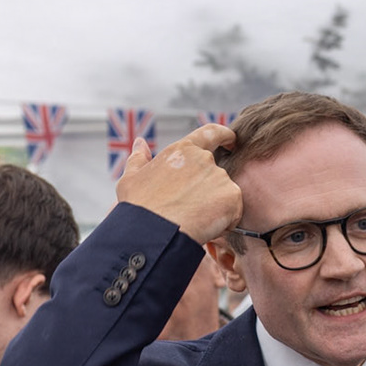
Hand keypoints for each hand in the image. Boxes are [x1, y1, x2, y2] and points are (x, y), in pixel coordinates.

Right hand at [116, 124, 242, 242]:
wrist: (153, 233)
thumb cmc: (138, 208)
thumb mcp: (131, 179)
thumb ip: (139, 158)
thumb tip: (140, 143)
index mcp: (182, 150)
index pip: (210, 133)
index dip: (224, 136)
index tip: (231, 141)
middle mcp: (204, 158)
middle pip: (216, 173)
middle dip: (209, 191)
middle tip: (191, 211)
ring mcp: (219, 177)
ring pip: (225, 194)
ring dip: (215, 207)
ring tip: (192, 221)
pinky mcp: (232, 196)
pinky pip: (234, 210)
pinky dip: (226, 221)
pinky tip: (205, 228)